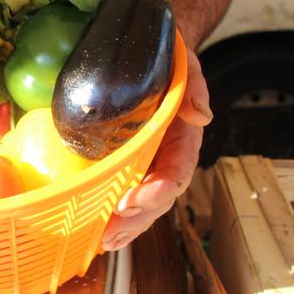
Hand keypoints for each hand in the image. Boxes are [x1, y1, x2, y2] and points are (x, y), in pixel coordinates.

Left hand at [101, 48, 211, 250]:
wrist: (150, 51)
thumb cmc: (168, 62)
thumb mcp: (186, 67)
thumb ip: (194, 88)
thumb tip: (201, 116)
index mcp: (181, 139)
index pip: (175, 172)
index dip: (156, 192)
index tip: (130, 202)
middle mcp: (164, 156)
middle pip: (155, 198)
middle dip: (135, 220)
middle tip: (109, 234)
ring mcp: (144, 161)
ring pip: (139, 202)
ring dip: (123, 226)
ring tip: (102, 242)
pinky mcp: (123, 160)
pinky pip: (118, 188)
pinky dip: (107, 211)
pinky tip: (92, 228)